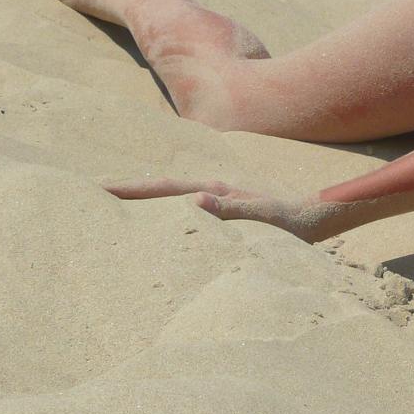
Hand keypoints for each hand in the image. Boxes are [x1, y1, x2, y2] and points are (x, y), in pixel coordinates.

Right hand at [104, 177, 331, 242]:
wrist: (319, 217)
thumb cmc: (294, 222)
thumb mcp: (265, 217)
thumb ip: (233, 209)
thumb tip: (196, 200)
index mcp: (216, 191)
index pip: (165, 188)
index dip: (133, 189)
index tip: (101, 190)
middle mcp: (213, 192)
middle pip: (162, 190)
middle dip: (129, 191)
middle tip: (95, 195)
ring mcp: (219, 200)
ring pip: (172, 199)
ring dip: (146, 202)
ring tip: (117, 208)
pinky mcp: (227, 212)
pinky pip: (187, 212)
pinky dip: (167, 214)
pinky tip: (161, 225)